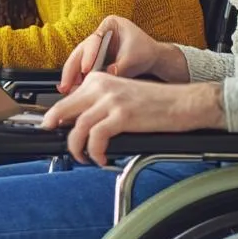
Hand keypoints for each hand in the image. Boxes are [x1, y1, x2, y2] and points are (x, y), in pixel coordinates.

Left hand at [42, 75, 225, 165]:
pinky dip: (94, 151)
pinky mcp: (123, 115)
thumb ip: (100, 104)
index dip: (57, 117)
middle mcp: (102, 87)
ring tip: (83, 157)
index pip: (68, 98)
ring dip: (76, 147)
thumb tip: (80, 124)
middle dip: (53, 127)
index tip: (54, 129)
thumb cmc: (156, 102)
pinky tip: (100, 158)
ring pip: (78, 126)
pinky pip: (96, 137)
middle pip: (63, 109)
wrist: (183, 102)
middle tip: (54, 141)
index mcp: (100, 80)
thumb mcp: (121, 96)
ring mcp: (112, 100)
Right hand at [58, 16, 183, 94]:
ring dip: (72, 76)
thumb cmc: (146, 52)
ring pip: (78, 61)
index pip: (94, 40)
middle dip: (72, 69)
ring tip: (68, 90)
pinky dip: (77, 79)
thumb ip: (121, 66)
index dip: (88, 56)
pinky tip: (73, 90)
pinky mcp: (95, 59)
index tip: (85, 69)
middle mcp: (99, 34)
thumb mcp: (135, 58)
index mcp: (109, 24)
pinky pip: (82, 69)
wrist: (153, 59)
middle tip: (67, 85)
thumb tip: (107, 75)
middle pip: (80, 51)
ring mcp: (95, 47)